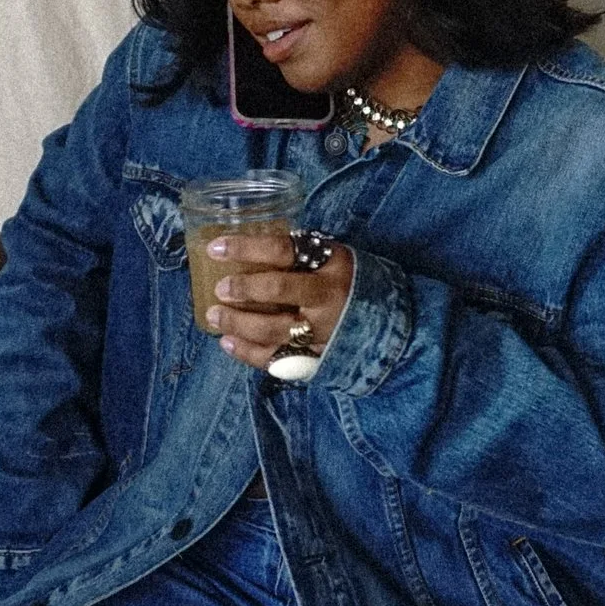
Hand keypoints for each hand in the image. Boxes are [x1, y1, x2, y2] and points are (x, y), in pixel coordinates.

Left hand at [203, 232, 353, 371]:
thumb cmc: (352, 282)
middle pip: (277, 290)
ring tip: (214, 316)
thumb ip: (302, 255)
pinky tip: (227, 342)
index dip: (245, 247)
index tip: (216, 247)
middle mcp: (327, 297)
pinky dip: (247, 352)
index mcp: (331, 263)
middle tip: (220, 288)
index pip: (282, 250)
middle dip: (243, 289)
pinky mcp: (316, 357)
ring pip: (272, 329)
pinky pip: (276, 358)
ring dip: (237, 323)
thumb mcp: (336, 258)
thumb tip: (250, 249)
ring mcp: (322, 331)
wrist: (390, 323)